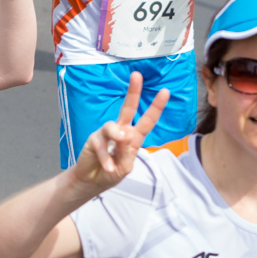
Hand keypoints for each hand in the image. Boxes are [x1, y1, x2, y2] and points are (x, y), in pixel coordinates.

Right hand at [71, 72, 168, 194]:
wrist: (91, 182)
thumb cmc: (111, 172)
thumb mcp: (125, 166)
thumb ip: (127, 152)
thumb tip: (124, 135)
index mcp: (133, 137)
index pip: (147, 120)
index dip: (156, 107)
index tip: (165, 91)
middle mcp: (121, 131)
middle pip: (128, 108)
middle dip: (133, 92)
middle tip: (136, 75)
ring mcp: (106, 134)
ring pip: (112, 126)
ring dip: (117, 134)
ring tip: (121, 140)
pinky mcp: (93, 140)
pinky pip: (101, 144)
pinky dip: (106, 157)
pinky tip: (109, 167)